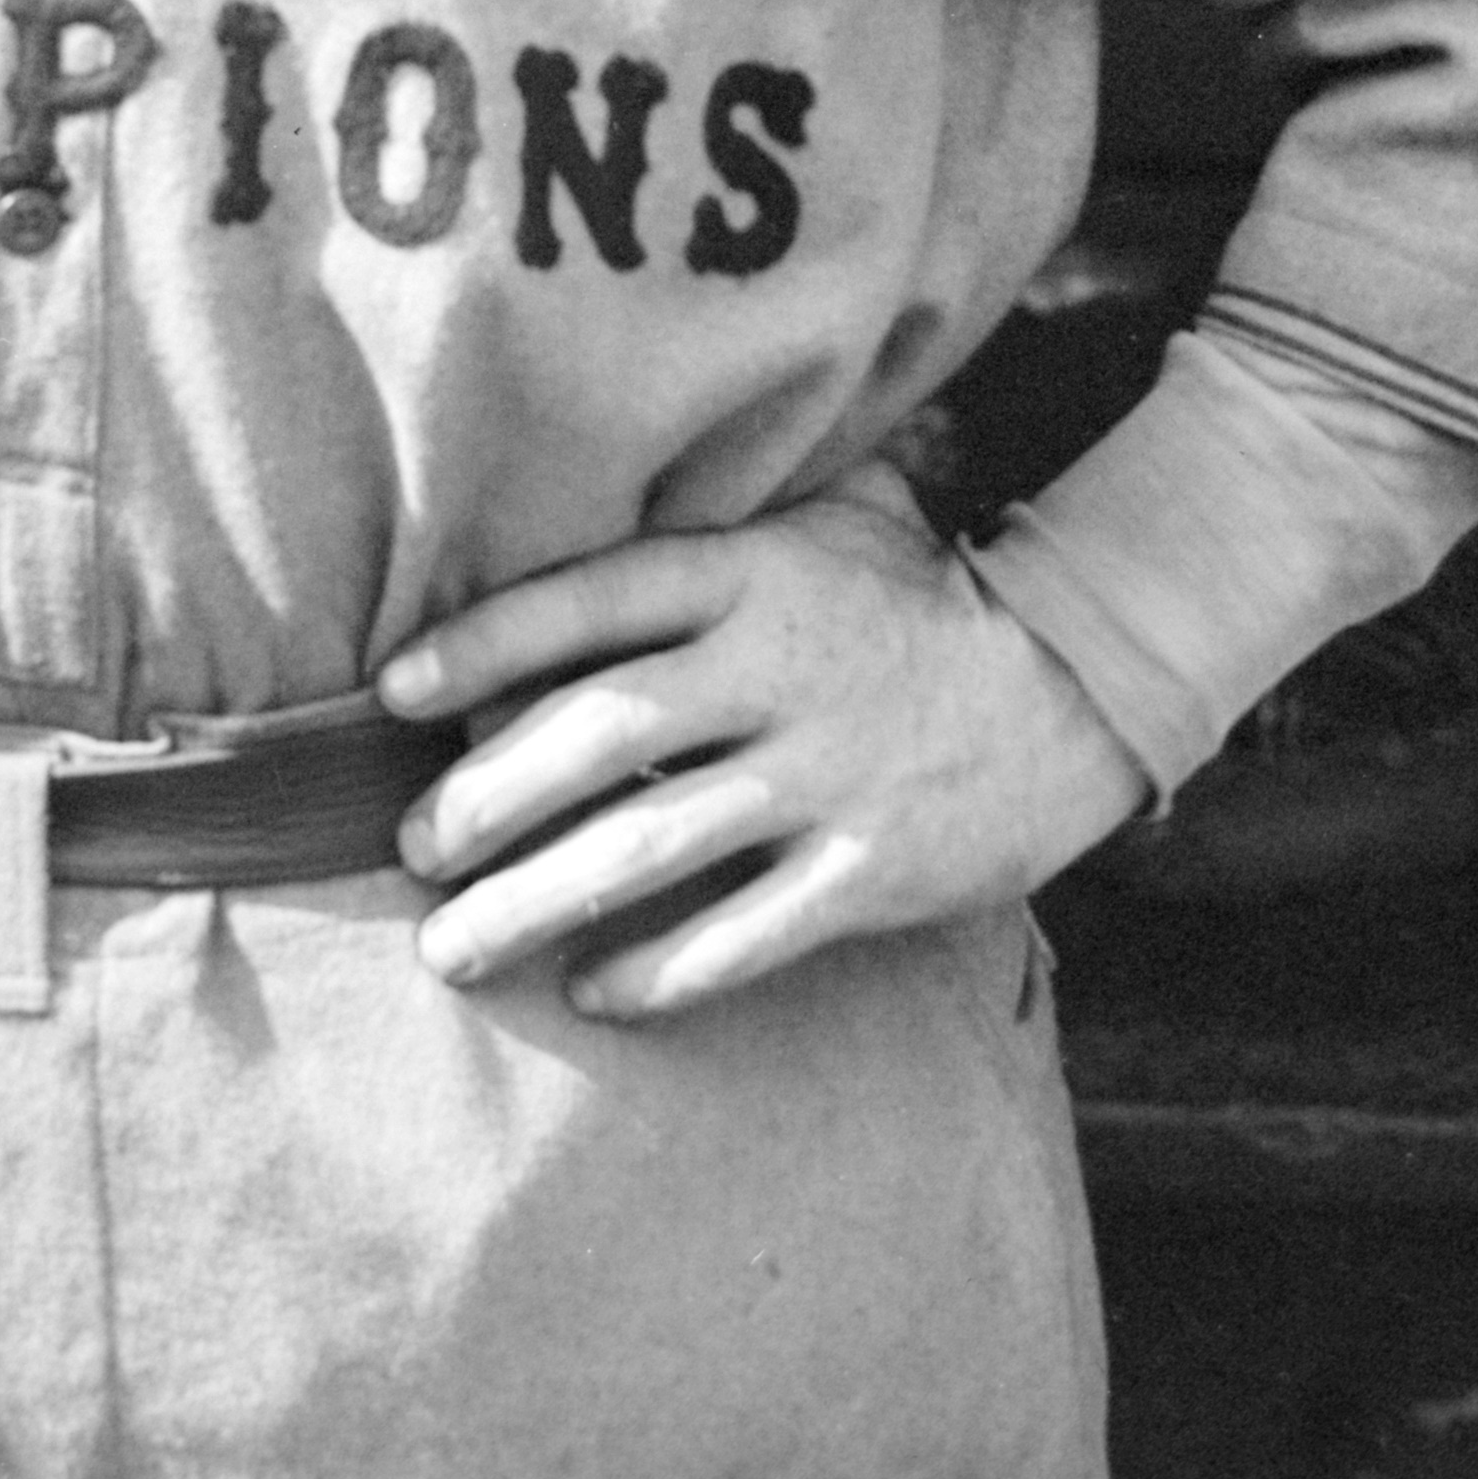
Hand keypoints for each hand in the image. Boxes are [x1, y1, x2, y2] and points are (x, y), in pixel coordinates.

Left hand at [375, 478, 1145, 1022]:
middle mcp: (778, 670)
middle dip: (482, 800)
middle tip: (409, 848)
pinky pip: (744, 934)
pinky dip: (660, 970)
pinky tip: (594, 992)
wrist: (1083, 683)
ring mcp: (827, 775)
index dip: (482, 645)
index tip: (394, 695)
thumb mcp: (834, 522)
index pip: (589, 601)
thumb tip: (591, 487)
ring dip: (532, 902)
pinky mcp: (874, 869)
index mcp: (754, 575)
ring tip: (451, 946)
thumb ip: (725, 516)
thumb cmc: (922, 600)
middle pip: (594, 737)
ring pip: (646, 847)